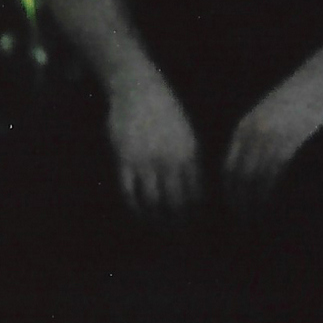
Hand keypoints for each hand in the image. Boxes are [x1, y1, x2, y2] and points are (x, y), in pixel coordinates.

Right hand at [104, 70, 204, 222]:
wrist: (138, 88)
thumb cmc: (166, 112)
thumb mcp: (187, 134)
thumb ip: (192, 162)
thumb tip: (198, 193)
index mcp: (189, 154)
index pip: (196, 195)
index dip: (196, 215)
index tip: (195, 226)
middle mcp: (169, 159)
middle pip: (176, 203)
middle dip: (178, 224)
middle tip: (178, 235)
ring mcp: (146, 160)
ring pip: (152, 202)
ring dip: (156, 220)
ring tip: (159, 228)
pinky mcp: (124, 159)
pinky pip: (130, 192)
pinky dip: (135, 208)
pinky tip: (140, 214)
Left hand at [223, 64, 322, 213]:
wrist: (322, 76)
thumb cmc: (299, 98)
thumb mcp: (270, 115)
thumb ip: (258, 136)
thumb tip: (254, 165)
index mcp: (244, 128)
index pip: (228, 168)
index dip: (229, 193)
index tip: (234, 211)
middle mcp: (252, 132)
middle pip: (237, 176)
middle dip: (238, 202)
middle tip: (244, 223)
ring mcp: (271, 134)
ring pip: (255, 176)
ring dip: (254, 201)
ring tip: (257, 219)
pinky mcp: (291, 136)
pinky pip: (275, 170)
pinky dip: (271, 190)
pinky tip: (274, 203)